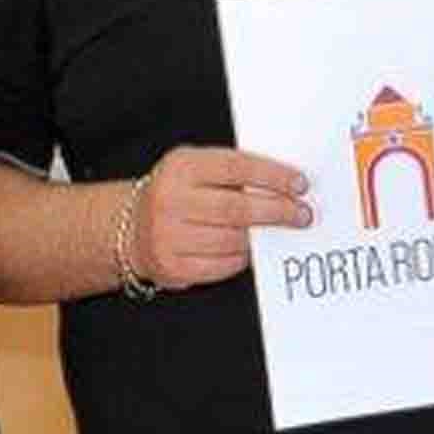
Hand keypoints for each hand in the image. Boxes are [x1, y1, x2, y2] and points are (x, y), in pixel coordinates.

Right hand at [126, 146, 314, 288]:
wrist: (130, 227)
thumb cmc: (177, 194)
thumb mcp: (195, 168)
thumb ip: (233, 171)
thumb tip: (286, 183)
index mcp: (180, 167)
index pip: (237, 167)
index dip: (274, 176)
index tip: (300, 184)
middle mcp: (170, 199)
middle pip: (238, 208)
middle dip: (278, 212)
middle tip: (302, 214)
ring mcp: (167, 235)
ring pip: (233, 239)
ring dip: (263, 237)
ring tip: (281, 231)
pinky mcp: (172, 266)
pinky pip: (223, 265)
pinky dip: (243, 257)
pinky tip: (250, 249)